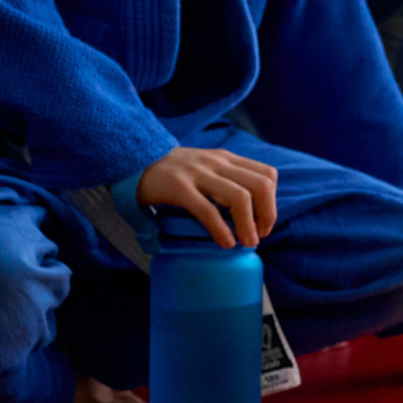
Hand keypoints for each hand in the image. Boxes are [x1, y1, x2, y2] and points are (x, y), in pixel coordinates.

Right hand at [138, 145, 279, 246]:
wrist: (131, 161)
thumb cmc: (171, 172)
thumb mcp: (204, 168)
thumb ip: (226, 181)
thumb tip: (250, 214)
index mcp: (225, 159)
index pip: (267, 175)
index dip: (272, 203)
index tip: (263, 224)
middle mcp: (216, 162)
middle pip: (261, 186)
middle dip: (267, 215)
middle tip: (258, 236)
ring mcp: (197, 173)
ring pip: (240, 197)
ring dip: (248, 225)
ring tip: (246, 243)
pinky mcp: (178, 187)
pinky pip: (208, 210)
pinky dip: (221, 230)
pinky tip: (225, 243)